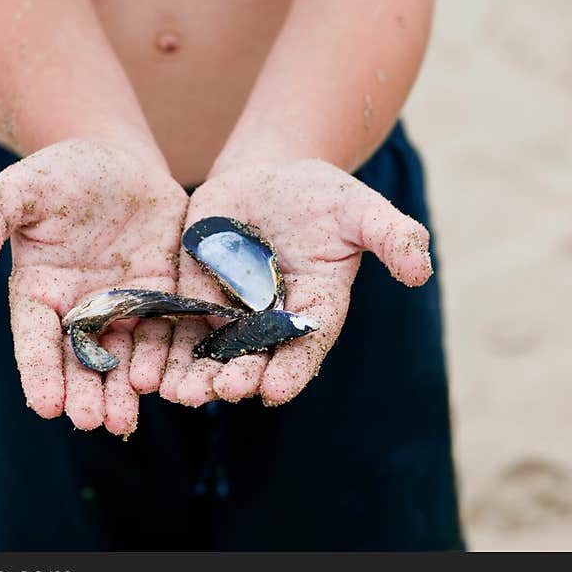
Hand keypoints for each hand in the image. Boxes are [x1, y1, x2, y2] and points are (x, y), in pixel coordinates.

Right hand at [0, 140, 186, 434]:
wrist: (119, 163)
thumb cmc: (62, 174)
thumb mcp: (22, 187)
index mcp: (40, 292)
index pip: (35, 338)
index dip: (39, 371)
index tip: (44, 405)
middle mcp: (80, 309)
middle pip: (79, 360)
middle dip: (83, 392)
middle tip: (87, 421)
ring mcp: (123, 307)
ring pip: (121, 358)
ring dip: (121, 391)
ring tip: (122, 420)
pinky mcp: (161, 297)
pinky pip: (162, 333)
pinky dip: (160, 358)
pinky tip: (160, 382)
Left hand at [159, 159, 432, 406]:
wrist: (268, 177)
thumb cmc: (320, 195)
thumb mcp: (359, 208)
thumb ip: (391, 237)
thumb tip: (422, 271)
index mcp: (316, 308)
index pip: (306, 346)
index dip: (292, 369)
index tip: (275, 389)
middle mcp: (273, 320)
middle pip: (257, 356)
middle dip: (241, 374)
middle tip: (225, 391)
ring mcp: (232, 310)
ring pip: (214, 350)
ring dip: (198, 373)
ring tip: (181, 393)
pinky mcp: (195, 295)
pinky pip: (180, 325)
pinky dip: (166, 346)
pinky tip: (149, 367)